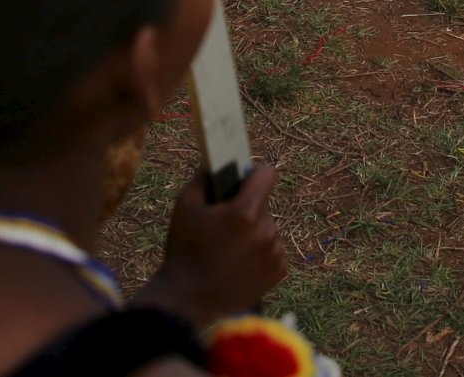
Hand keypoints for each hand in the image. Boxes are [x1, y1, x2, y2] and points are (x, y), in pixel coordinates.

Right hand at [137, 164, 285, 325]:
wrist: (189, 300)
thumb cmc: (184, 250)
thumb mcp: (185, 206)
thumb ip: (203, 178)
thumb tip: (215, 163)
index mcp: (244, 212)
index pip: (266, 174)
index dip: (254, 173)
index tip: (244, 179)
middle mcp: (266, 231)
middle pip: (263, 204)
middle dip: (247, 208)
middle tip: (225, 224)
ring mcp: (274, 253)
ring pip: (267, 228)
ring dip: (254, 232)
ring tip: (229, 249)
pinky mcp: (279, 271)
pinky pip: (273, 250)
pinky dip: (261, 253)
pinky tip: (239, 264)